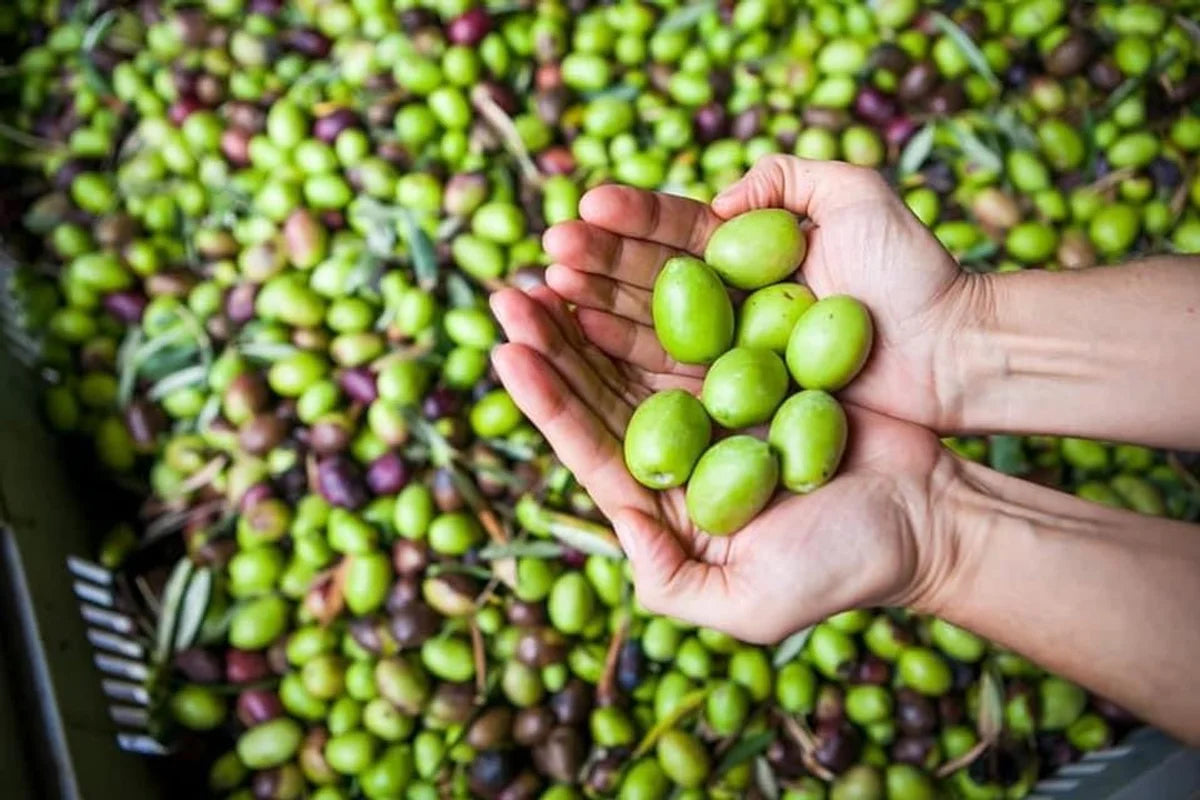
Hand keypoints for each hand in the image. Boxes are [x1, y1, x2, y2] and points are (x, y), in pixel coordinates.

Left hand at [490, 286, 951, 642]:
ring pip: (640, 347)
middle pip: (602, 387)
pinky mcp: (758, 363)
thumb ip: (672, 582)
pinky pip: (700, 322)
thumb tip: (613, 525)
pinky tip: (630, 259)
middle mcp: (682, 446)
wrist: (929, 517)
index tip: (507, 352)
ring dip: (594, 304)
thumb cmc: (847, 566)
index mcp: (666, 500)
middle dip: (552, 341)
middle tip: (508, 291)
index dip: (547, 400)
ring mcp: (717, 400)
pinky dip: (665, 291)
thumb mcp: (752, 603)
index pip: (590, 444)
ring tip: (552, 257)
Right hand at [540, 154, 981, 431]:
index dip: (627, 222)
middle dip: (591, 269)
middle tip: (545, 258)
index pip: (674, 235)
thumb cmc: (913, 275)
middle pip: (646, 285)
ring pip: (644, 334)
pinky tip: (578, 345)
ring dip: (588, 316)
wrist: (954, 356)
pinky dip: (619, 364)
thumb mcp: (856, 195)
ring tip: (539, 300)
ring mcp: (728, 361)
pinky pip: (668, 384)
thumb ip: (785, 177)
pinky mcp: (734, 407)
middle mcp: (730, 310)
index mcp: (750, 259)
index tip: (583, 210)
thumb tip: (715, 202)